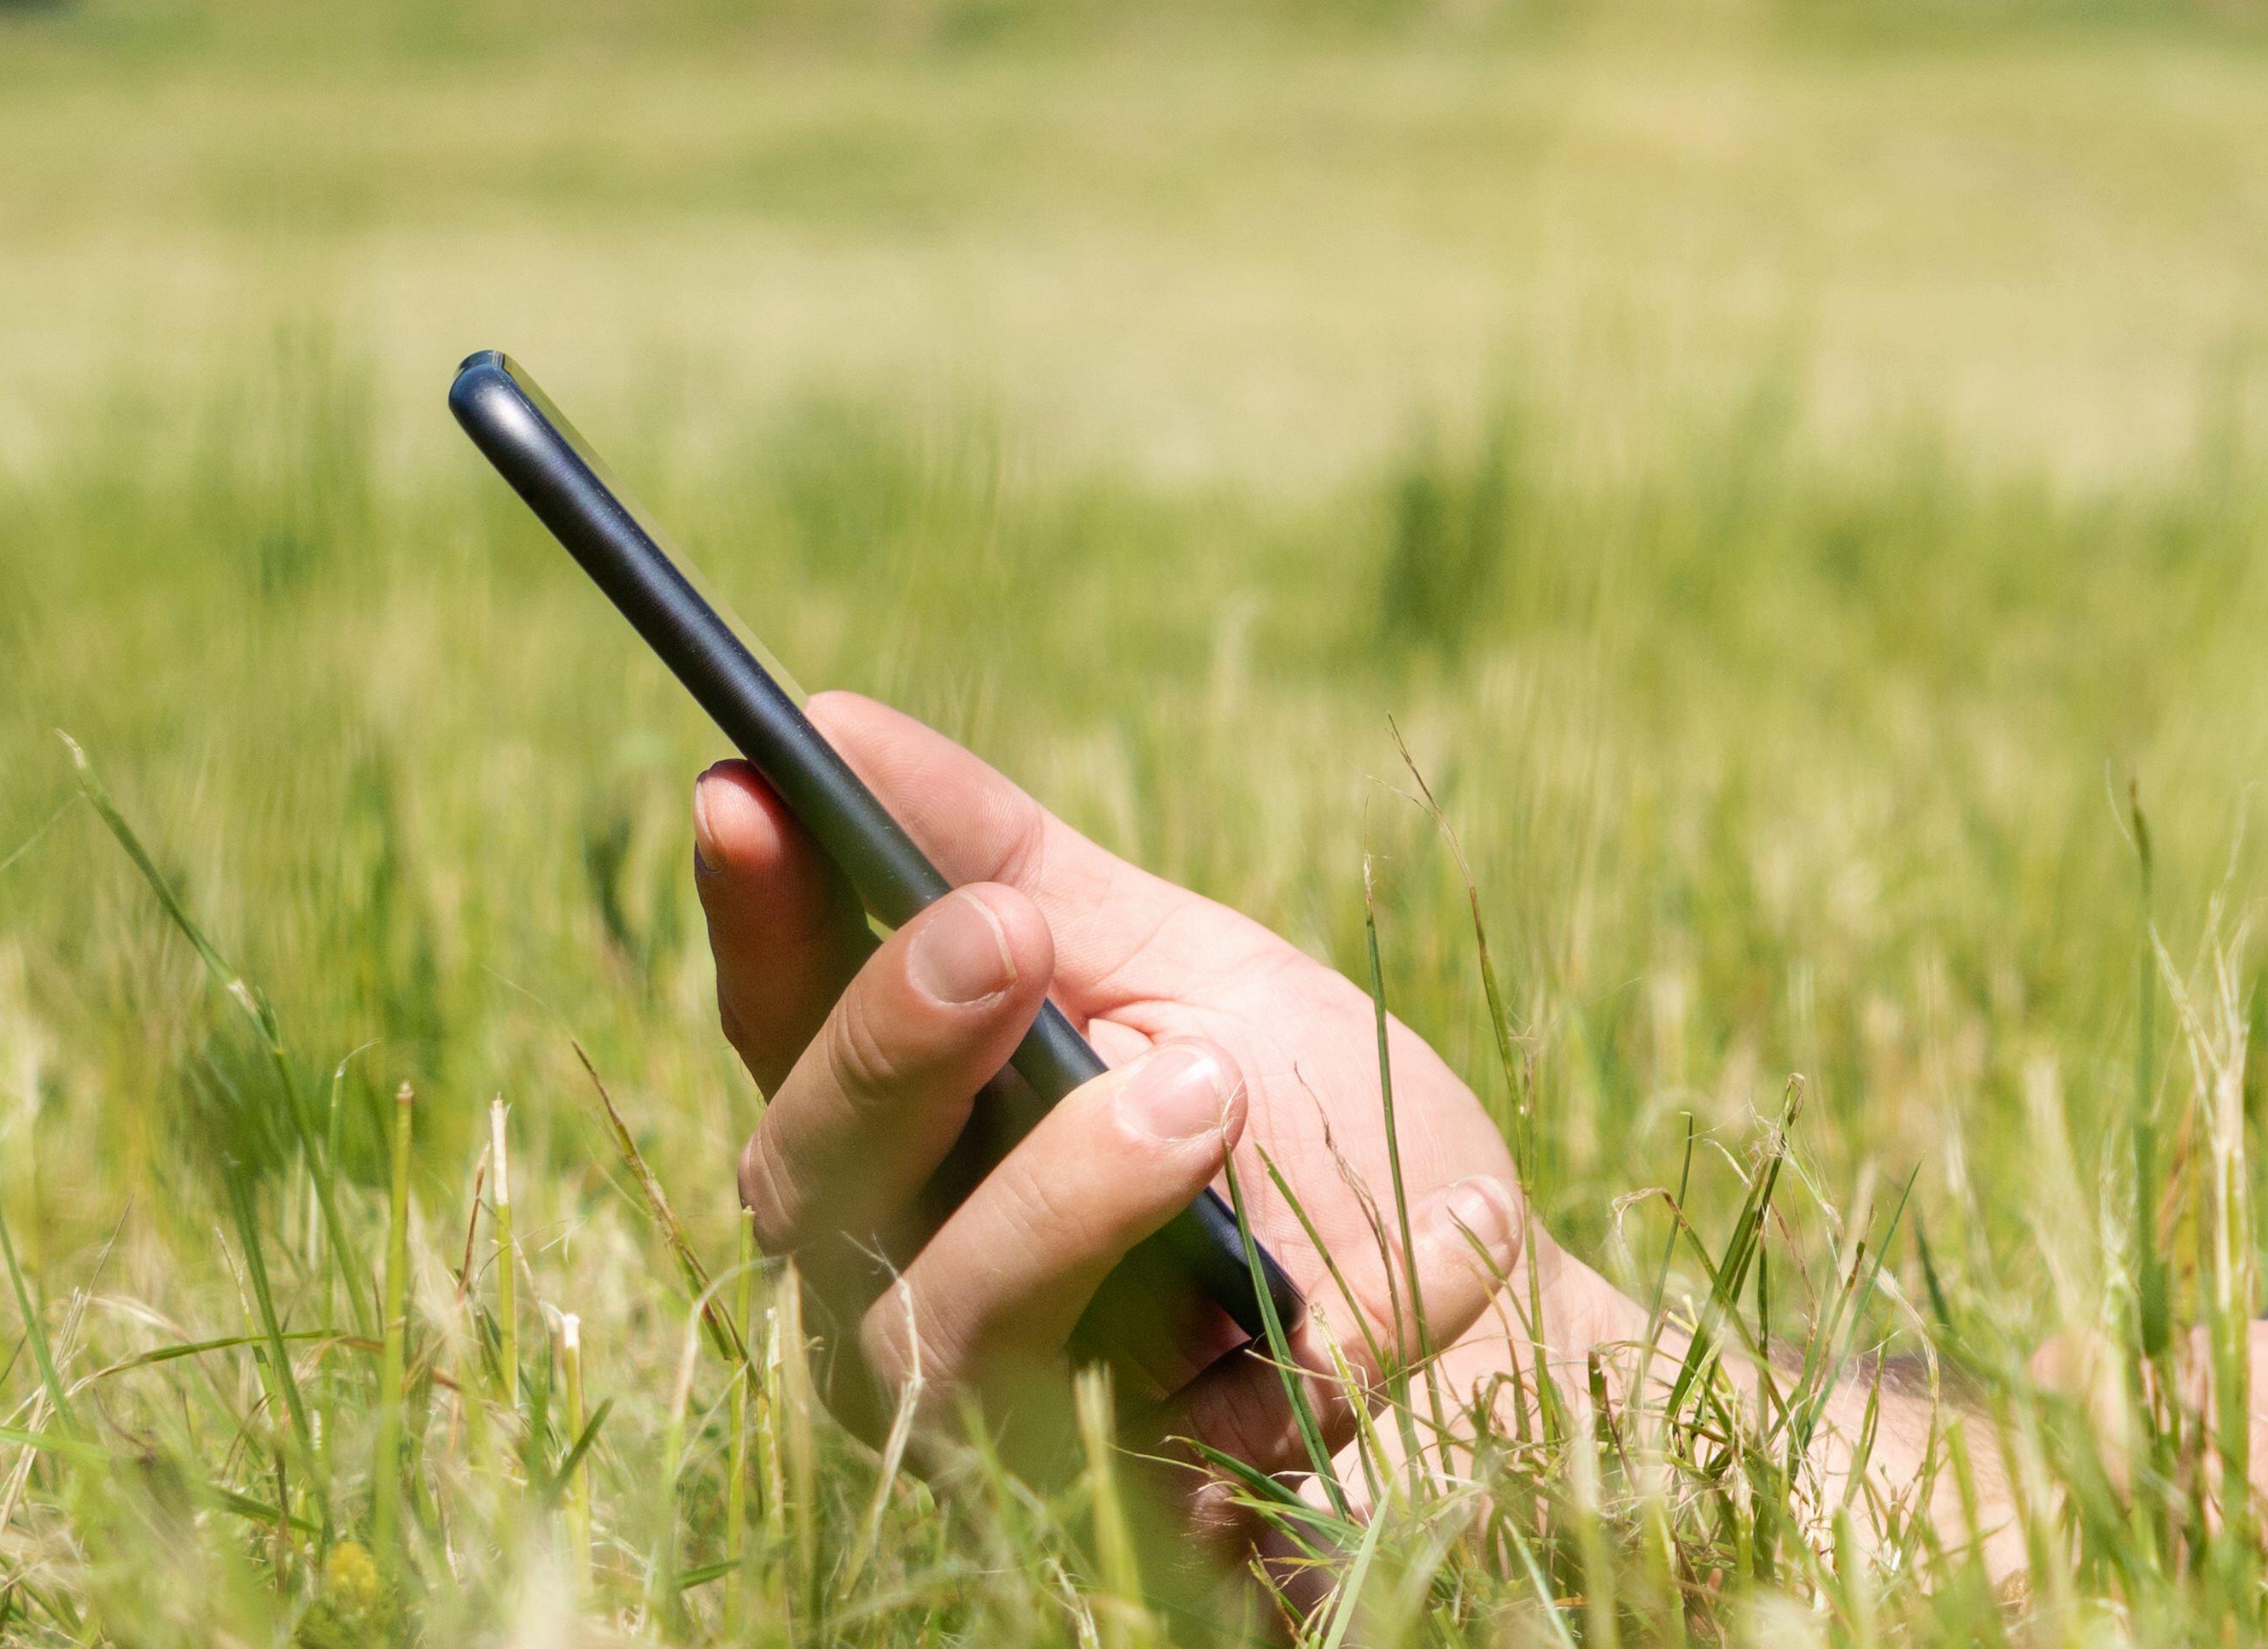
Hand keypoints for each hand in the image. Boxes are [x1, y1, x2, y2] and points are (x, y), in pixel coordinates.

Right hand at [691, 694, 1551, 1534]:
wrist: (1520, 1344)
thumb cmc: (1326, 1144)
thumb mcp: (1189, 976)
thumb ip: (1020, 876)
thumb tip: (829, 726)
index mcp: (911, 1159)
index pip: (780, 1044)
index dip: (753, 927)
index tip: (747, 790)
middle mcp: (915, 1305)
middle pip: (813, 1198)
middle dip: (890, 1057)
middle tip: (1003, 947)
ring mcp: (1019, 1447)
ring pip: (947, 1343)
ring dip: (1070, 1197)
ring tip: (1208, 1093)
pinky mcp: (1154, 1542)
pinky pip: (1209, 1431)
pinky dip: (1360, 1309)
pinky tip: (1463, 1228)